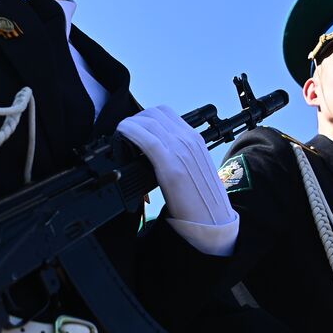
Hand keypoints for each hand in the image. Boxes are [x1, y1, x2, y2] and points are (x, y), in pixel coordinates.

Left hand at [117, 106, 236, 252]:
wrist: (211, 219)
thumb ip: (178, 156)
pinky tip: (122, 139)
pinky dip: (130, 134)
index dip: (145, 117)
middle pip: (154, 113)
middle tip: (125, 135)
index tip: (135, 129)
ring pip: (149, 122)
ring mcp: (181, 150)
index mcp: (195, 139)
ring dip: (129, 126)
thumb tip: (154, 154)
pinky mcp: (171, 165)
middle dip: (135, 119)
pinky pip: (147, 139)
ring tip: (121, 140)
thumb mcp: (193, 169)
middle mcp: (188, 140)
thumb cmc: (201, 199)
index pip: (165, 113)